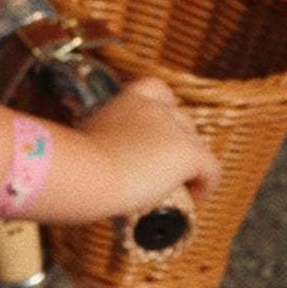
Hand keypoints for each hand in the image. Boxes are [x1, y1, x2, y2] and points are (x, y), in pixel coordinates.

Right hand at [84, 77, 220, 212]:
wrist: (87, 172)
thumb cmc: (75, 165)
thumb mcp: (81, 142)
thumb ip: (91, 142)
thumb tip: (84, 161)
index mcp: (126, 101)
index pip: (155, 89)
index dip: (162, 109)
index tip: (151, 134)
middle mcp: (154, 108)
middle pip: (181, 120)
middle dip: (176, 143)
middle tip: (161, 169)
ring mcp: (173, 129)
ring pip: (198, 145)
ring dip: (190, 164)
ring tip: (178, 187)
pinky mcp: (188, 153)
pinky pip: (211, 170)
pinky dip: (205, 185)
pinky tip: (195, 198)